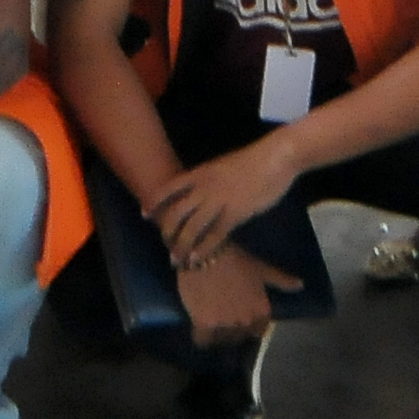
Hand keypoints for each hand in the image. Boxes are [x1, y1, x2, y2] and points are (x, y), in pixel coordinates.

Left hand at [148, 135, 304, 267]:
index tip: (144, 214)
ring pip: (191, 228)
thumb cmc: (252, 161)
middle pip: (176, 212)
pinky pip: (214, 235)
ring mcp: (219, 201)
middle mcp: (204, 188)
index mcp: (200, 173)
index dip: (154, 202)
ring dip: (182, 245)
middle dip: (167, 231)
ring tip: (178, 259)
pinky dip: (204, 249)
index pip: (169, 188)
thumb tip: (200, 191)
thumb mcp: (222, 166)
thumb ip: (209, 179)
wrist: (274, 158)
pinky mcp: (235, 213)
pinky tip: (198, 258)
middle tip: (165, 245)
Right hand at [175, 245, 299, 348]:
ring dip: (217, 335)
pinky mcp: (204, 324)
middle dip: (233, 331)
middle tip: (224, 318)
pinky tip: (199, 329)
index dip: (249, 328)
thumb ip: (281, 280)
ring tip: (211, 322)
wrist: (204, 252)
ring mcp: (225, 324)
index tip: (240, 320)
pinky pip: (203, 341)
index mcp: (261, 311)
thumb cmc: (234, 258)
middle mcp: (246, 321)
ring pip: (221, 340)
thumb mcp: (261, 268)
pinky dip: (201, 338)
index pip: (258, 332)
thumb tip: (301, 285)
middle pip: (239, 337)